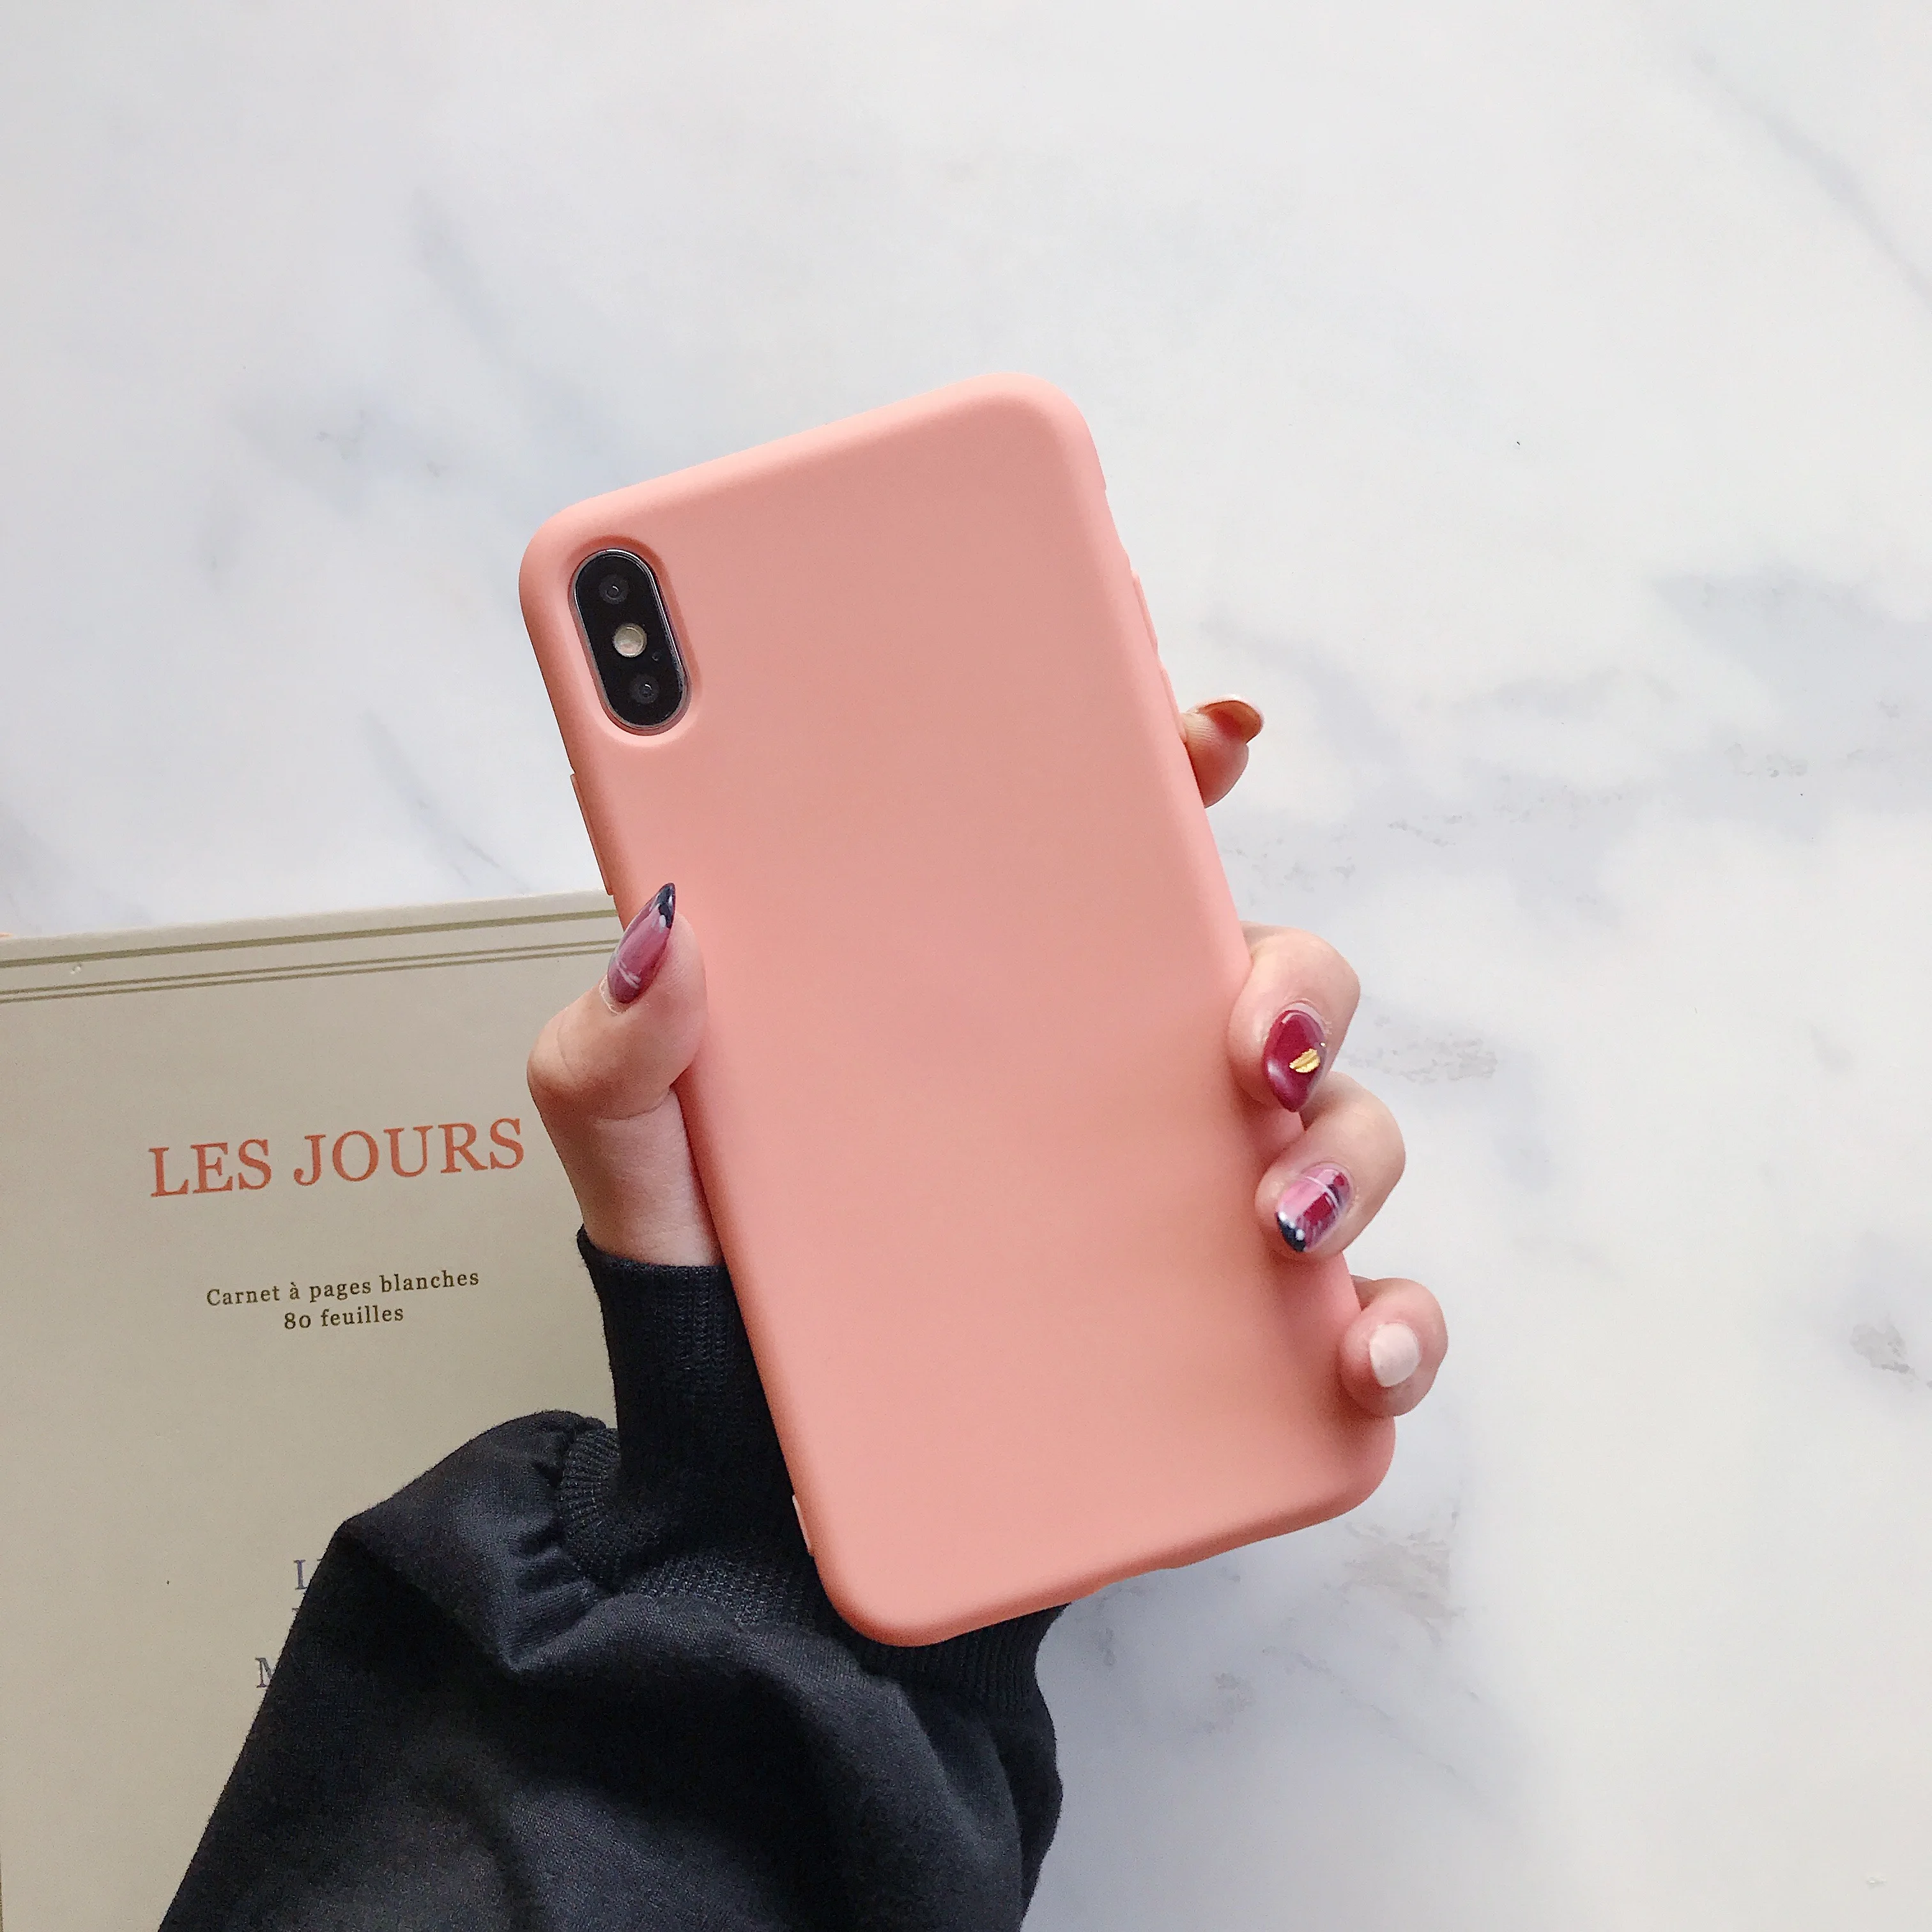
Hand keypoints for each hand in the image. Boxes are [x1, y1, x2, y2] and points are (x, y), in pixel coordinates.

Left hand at [527, 698, 1444, 1416]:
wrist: (752, 1494)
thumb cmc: (723, 1295)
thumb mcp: (639, 1161)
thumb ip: (615, 1054)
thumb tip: (659, 933)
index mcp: (991, 996)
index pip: (1101, 849)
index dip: (1167, 767)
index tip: (1205, 734)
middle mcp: (1104, 1081)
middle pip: (1258, 972)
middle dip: (1298, 980)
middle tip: (1255, 1032)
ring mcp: (1171, 1205)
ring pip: (1330, 1125)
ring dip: (1346, 1148)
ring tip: (1276, 1210)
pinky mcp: (1213, 1337)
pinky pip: (1347, 1305)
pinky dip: (1383, 1320)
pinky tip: (1352, 1349)